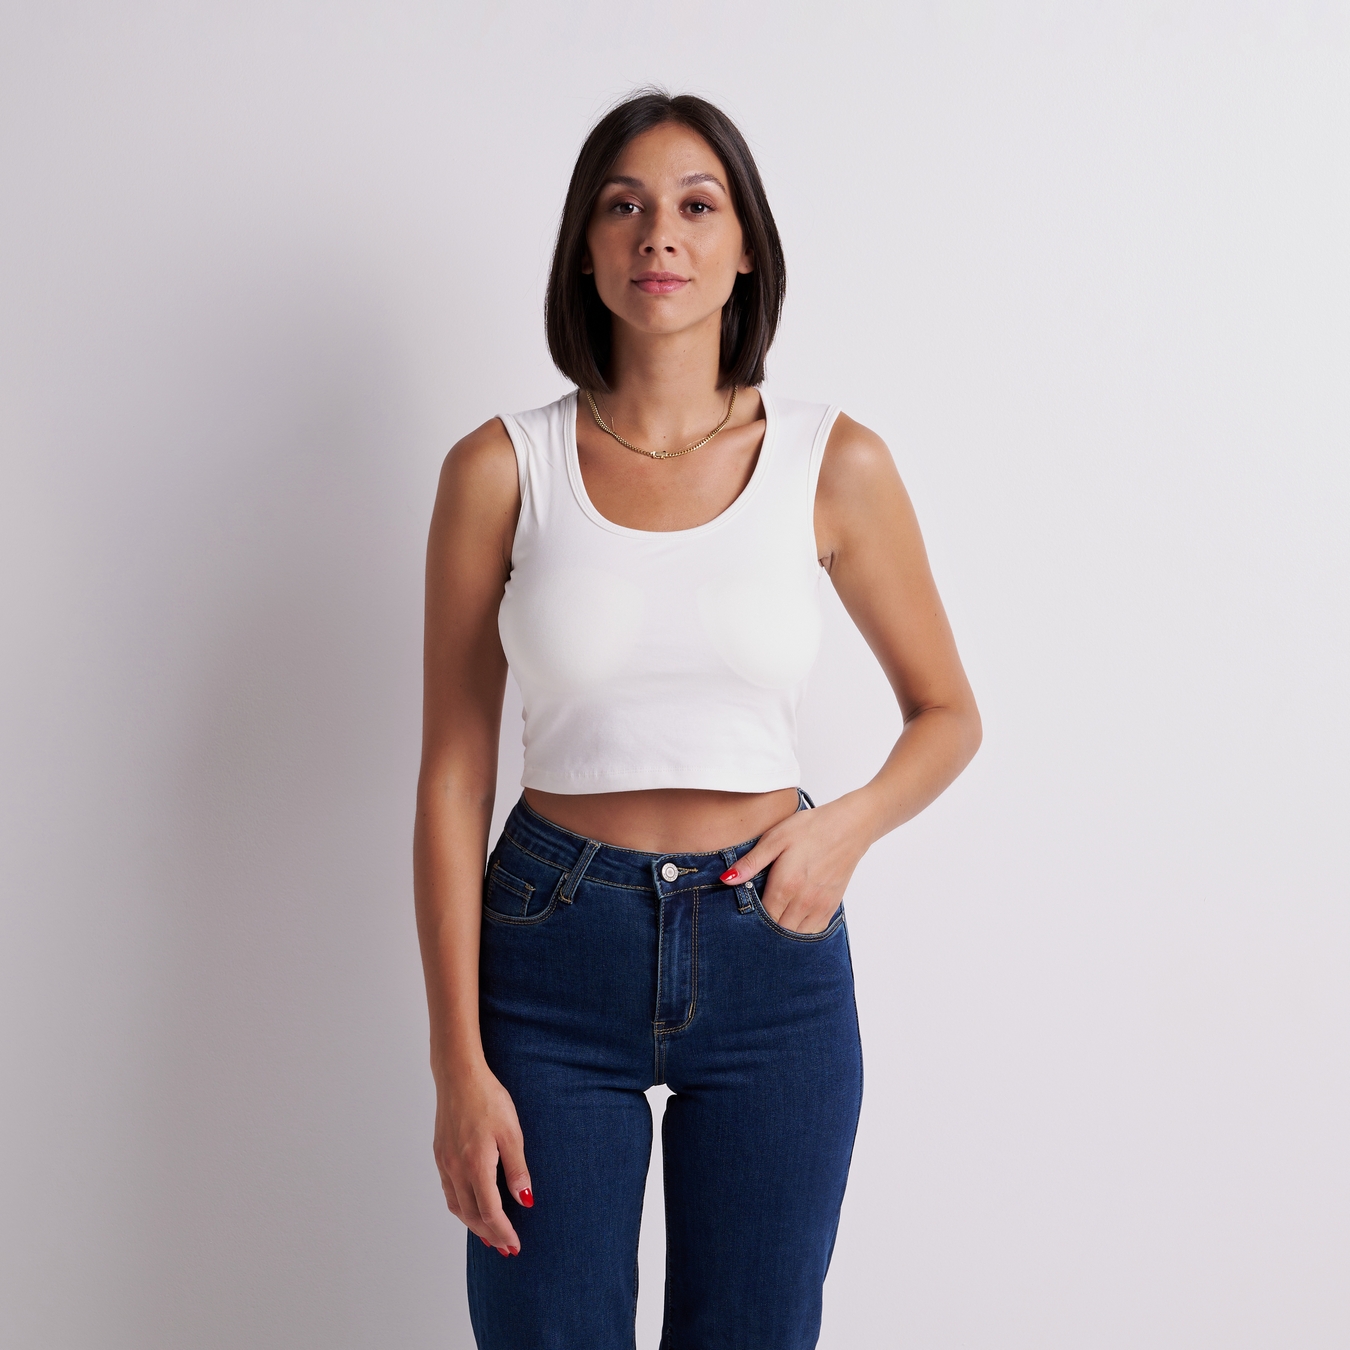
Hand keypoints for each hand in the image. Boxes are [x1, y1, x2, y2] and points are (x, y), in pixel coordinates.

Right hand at [432, 1061, 532, 1256]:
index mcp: (476, 1166)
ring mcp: (445, 1162)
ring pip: (457, 1206)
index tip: (515, 1245)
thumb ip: (517, 1169)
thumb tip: (525, 1201)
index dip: (503, 1232)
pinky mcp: (440, 1154)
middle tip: (505, 1248)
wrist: (459, 1076)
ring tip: (489, 1235)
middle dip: (489, 1234)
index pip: (490, 1212)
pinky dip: (461, 1207)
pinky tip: (470, 1207)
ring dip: (473, 1225)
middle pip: (471, 1215)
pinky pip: (449, 1191)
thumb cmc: (489, 1099)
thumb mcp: (512, 1132)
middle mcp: (456, 1169)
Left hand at [719, 796, 870, 933]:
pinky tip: (793, 918)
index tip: (743, 911)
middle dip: (764, 927)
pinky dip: (801, 930)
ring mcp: (820, 906)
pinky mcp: (832, 906)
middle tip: (755, 916)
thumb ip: (751, 862)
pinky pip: (813, 931)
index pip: (762, 917)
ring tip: (773, 917)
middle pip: (778, 930)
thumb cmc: (810, 828)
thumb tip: (726, 879)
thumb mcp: (775, 838)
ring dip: (783, 931)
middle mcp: (803, 901)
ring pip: (795, 934)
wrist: (848, 826)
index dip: (750, 918)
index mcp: (786, 885)